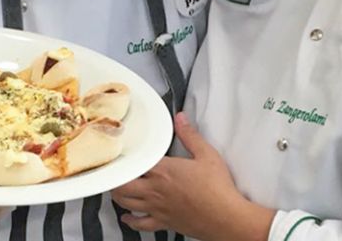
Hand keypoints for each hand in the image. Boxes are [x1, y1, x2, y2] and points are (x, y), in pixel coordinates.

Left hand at [111, 113, 273, 240]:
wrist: (226, 218)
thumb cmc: (218, 188)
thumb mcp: (207, 155)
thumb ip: (190, 135)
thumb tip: (180, 118)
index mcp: (164, 170)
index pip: (136, 161)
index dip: (127, 157)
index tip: (122, 153)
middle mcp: (155, 190)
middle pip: (123, 184)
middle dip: (116, 177)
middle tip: (115, 172)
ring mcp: (157, 208)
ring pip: (127, 202)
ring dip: (118, 195)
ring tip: (117, 189)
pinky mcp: (164, 223)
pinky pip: (140, 223)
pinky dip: (130, 221)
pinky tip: (127, 218)